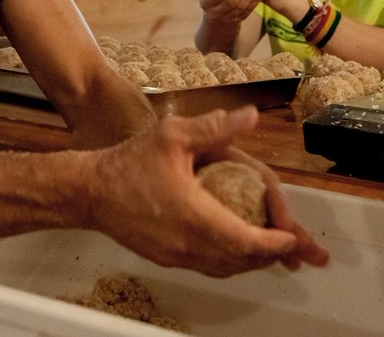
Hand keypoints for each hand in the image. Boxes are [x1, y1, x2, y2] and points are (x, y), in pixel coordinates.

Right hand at [88, 106, 324, 276]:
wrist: (89, 191)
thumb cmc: (128, 162)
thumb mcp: (173, 134)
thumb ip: (215, 127)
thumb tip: (250, 116)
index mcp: (193, 215)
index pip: (244, 240)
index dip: (273, 242)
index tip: (292, 237)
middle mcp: (186, 243)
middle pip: (240, 260)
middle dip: (271, 255)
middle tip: (295, 248)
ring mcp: (175, 254)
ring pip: (224, 268)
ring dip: (252, 261)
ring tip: (274, 251)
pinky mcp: (165, 257)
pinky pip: (207, 266)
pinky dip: (230, 261)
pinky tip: (238, 249)